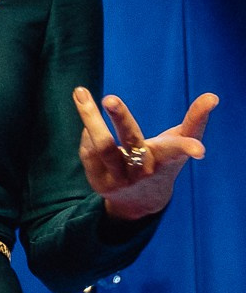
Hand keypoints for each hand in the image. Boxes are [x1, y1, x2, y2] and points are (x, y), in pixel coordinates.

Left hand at [72, 88, 217, 219]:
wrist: (141, 200)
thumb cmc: (164, 162)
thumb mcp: (179, 142)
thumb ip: (195, 120)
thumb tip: (213, 96)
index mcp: (165, 160)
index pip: (177, 152)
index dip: (187, 148)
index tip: (199, 151)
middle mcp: (143, 171)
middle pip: (131, 142)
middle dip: (122, 119)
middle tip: (110, 97)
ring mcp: (120, 179)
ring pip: (102, 146)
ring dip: (89, 118)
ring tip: (79, 91)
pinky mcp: (99, 182)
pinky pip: (89, 151)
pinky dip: (88, 132)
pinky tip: (88, 119)